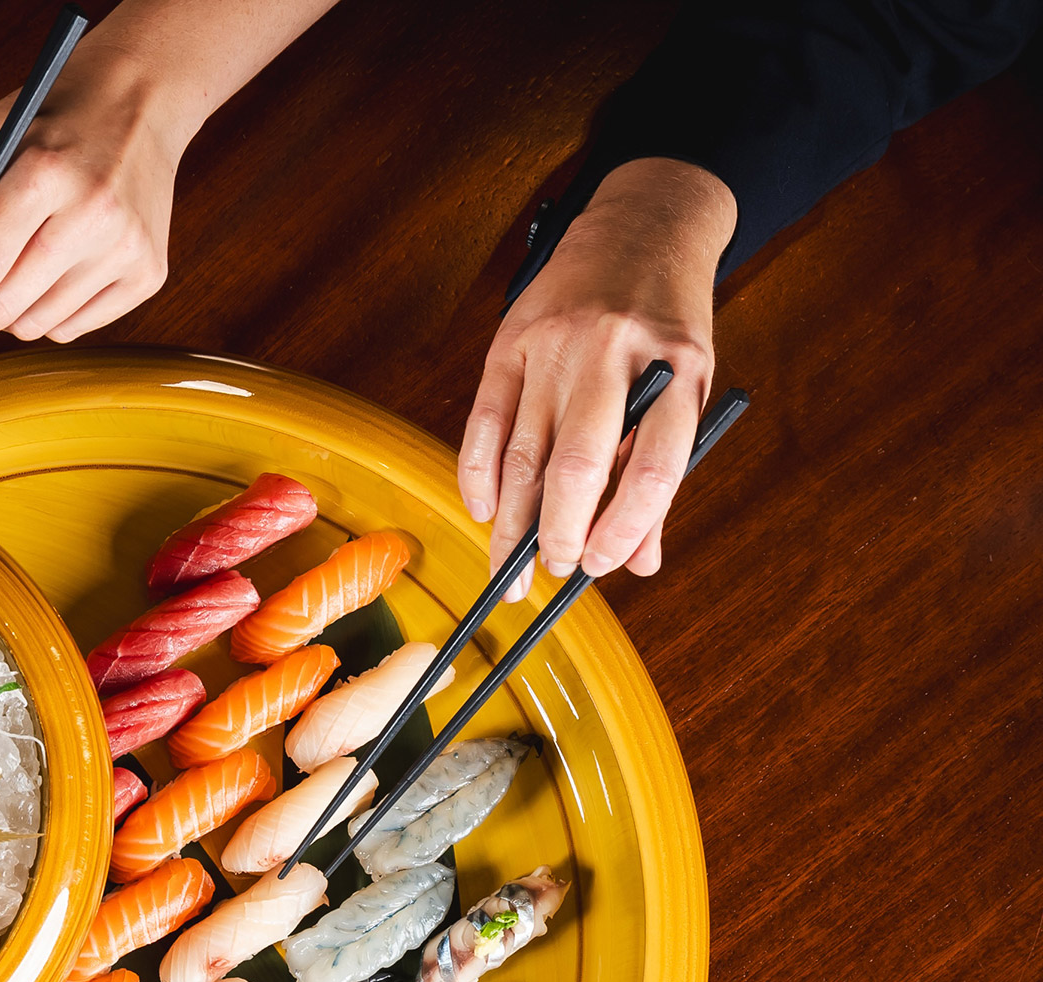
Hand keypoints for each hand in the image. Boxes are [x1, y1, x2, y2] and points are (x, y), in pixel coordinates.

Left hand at [0, 0, 339, 386]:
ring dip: (6, 311)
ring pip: (31, 328)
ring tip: (20, 257)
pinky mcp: (147, 274)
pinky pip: (70, 329)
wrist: (140, 98)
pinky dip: (46, 311)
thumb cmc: (45, 123)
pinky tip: (58, 263)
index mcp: (42, 173)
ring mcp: (126, 248)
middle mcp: (92, 213)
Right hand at [458, 157, 736, 597]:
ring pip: (523, 454)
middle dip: (555, 534)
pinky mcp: (509, 341)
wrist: (640, 226)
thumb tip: (637, 559)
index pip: (651, 468)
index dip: (624, 529)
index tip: (601, 565)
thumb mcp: (687, 386)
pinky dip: (478, 475)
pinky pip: (484, 423)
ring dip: (511, 522)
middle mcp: (612, 355)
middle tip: (549, 571)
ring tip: (510, 565)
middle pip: (576, 467)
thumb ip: (659, 470)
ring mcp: (554, 346)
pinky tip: (484, 509)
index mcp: (676, 368)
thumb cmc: (666, 320)